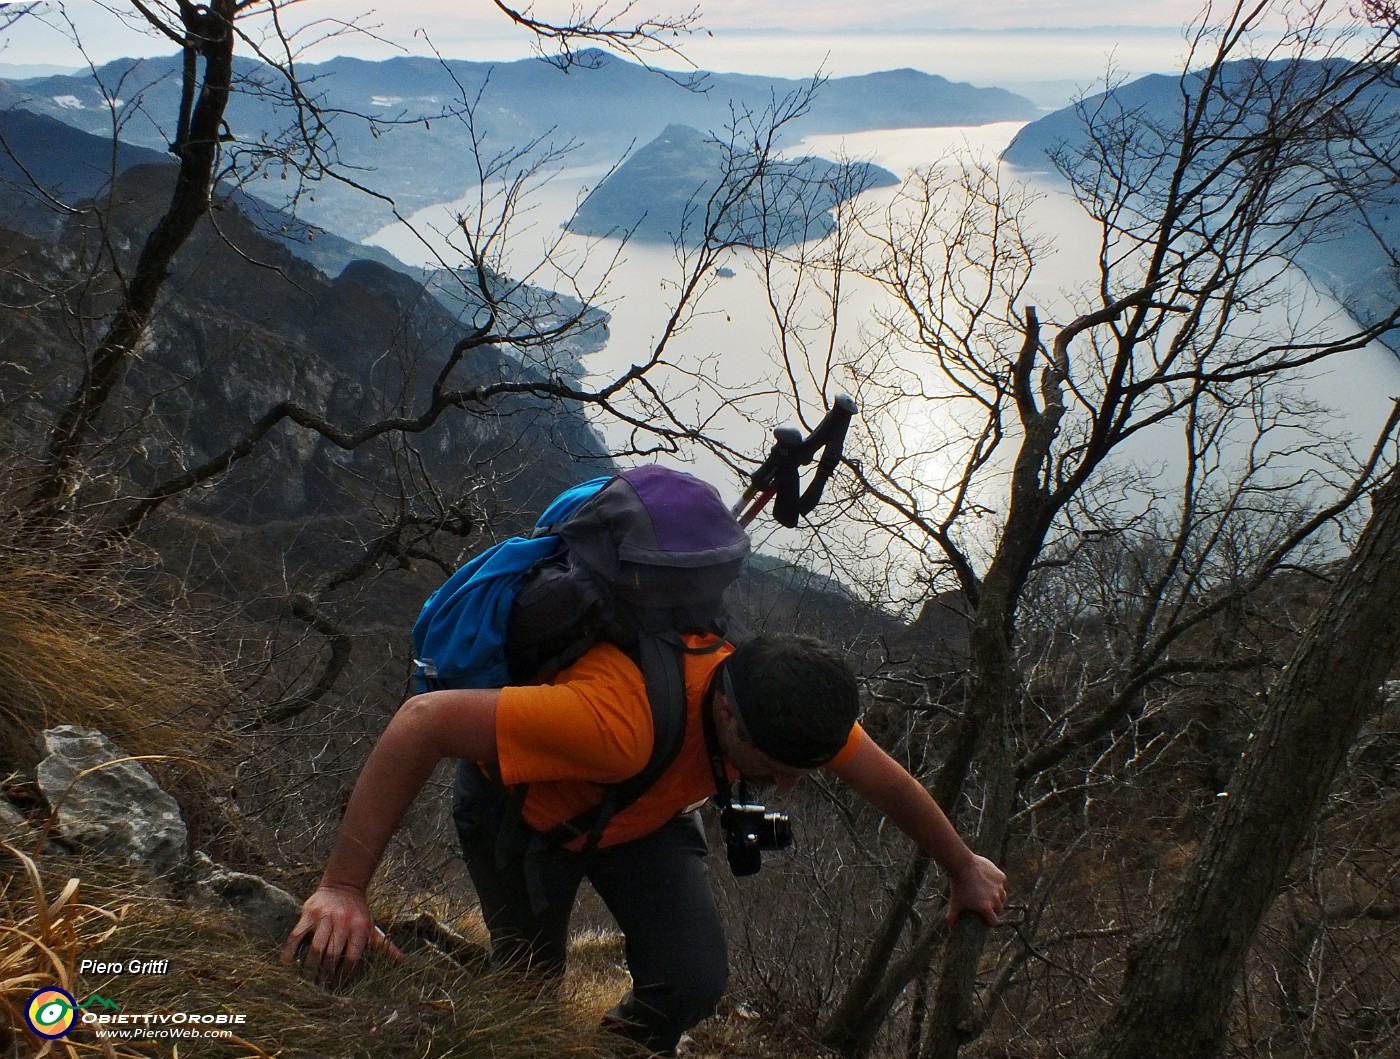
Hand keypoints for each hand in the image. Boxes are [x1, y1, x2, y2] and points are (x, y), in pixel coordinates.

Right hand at [280, 883, 401, 979]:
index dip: (343, 974)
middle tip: (320, 985)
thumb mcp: (372, 927)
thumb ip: (383, 945)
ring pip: (316, 948)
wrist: (343, 886)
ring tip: (307, 978)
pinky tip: (287, 963)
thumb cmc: (358, 913)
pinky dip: (290, 950)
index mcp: (360, 928)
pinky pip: (297, 935)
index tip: (337, 984)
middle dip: (325, 974)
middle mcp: (343, 923)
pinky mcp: (309, 913)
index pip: (351, 958)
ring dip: (310, 967)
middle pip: (332, 955)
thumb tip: (401, 960)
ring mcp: (325, 917)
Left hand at [946, 853, 1007, 927]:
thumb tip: (950, 930)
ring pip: (1003, 896)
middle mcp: (996, 899)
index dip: (990, 921)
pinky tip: (989, 882)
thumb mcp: (955, 903)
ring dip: (997, 896)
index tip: (986, 919)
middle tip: (985, 904)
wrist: (962, 864)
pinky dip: (998, 884)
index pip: (994, 922)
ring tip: (987, 892)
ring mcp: (1000, 887)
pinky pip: (1003, 884)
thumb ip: (951, 918)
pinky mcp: (1001, 877)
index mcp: (986, 908)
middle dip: (994, 909)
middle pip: (1000, 909)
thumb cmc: (957, 885)